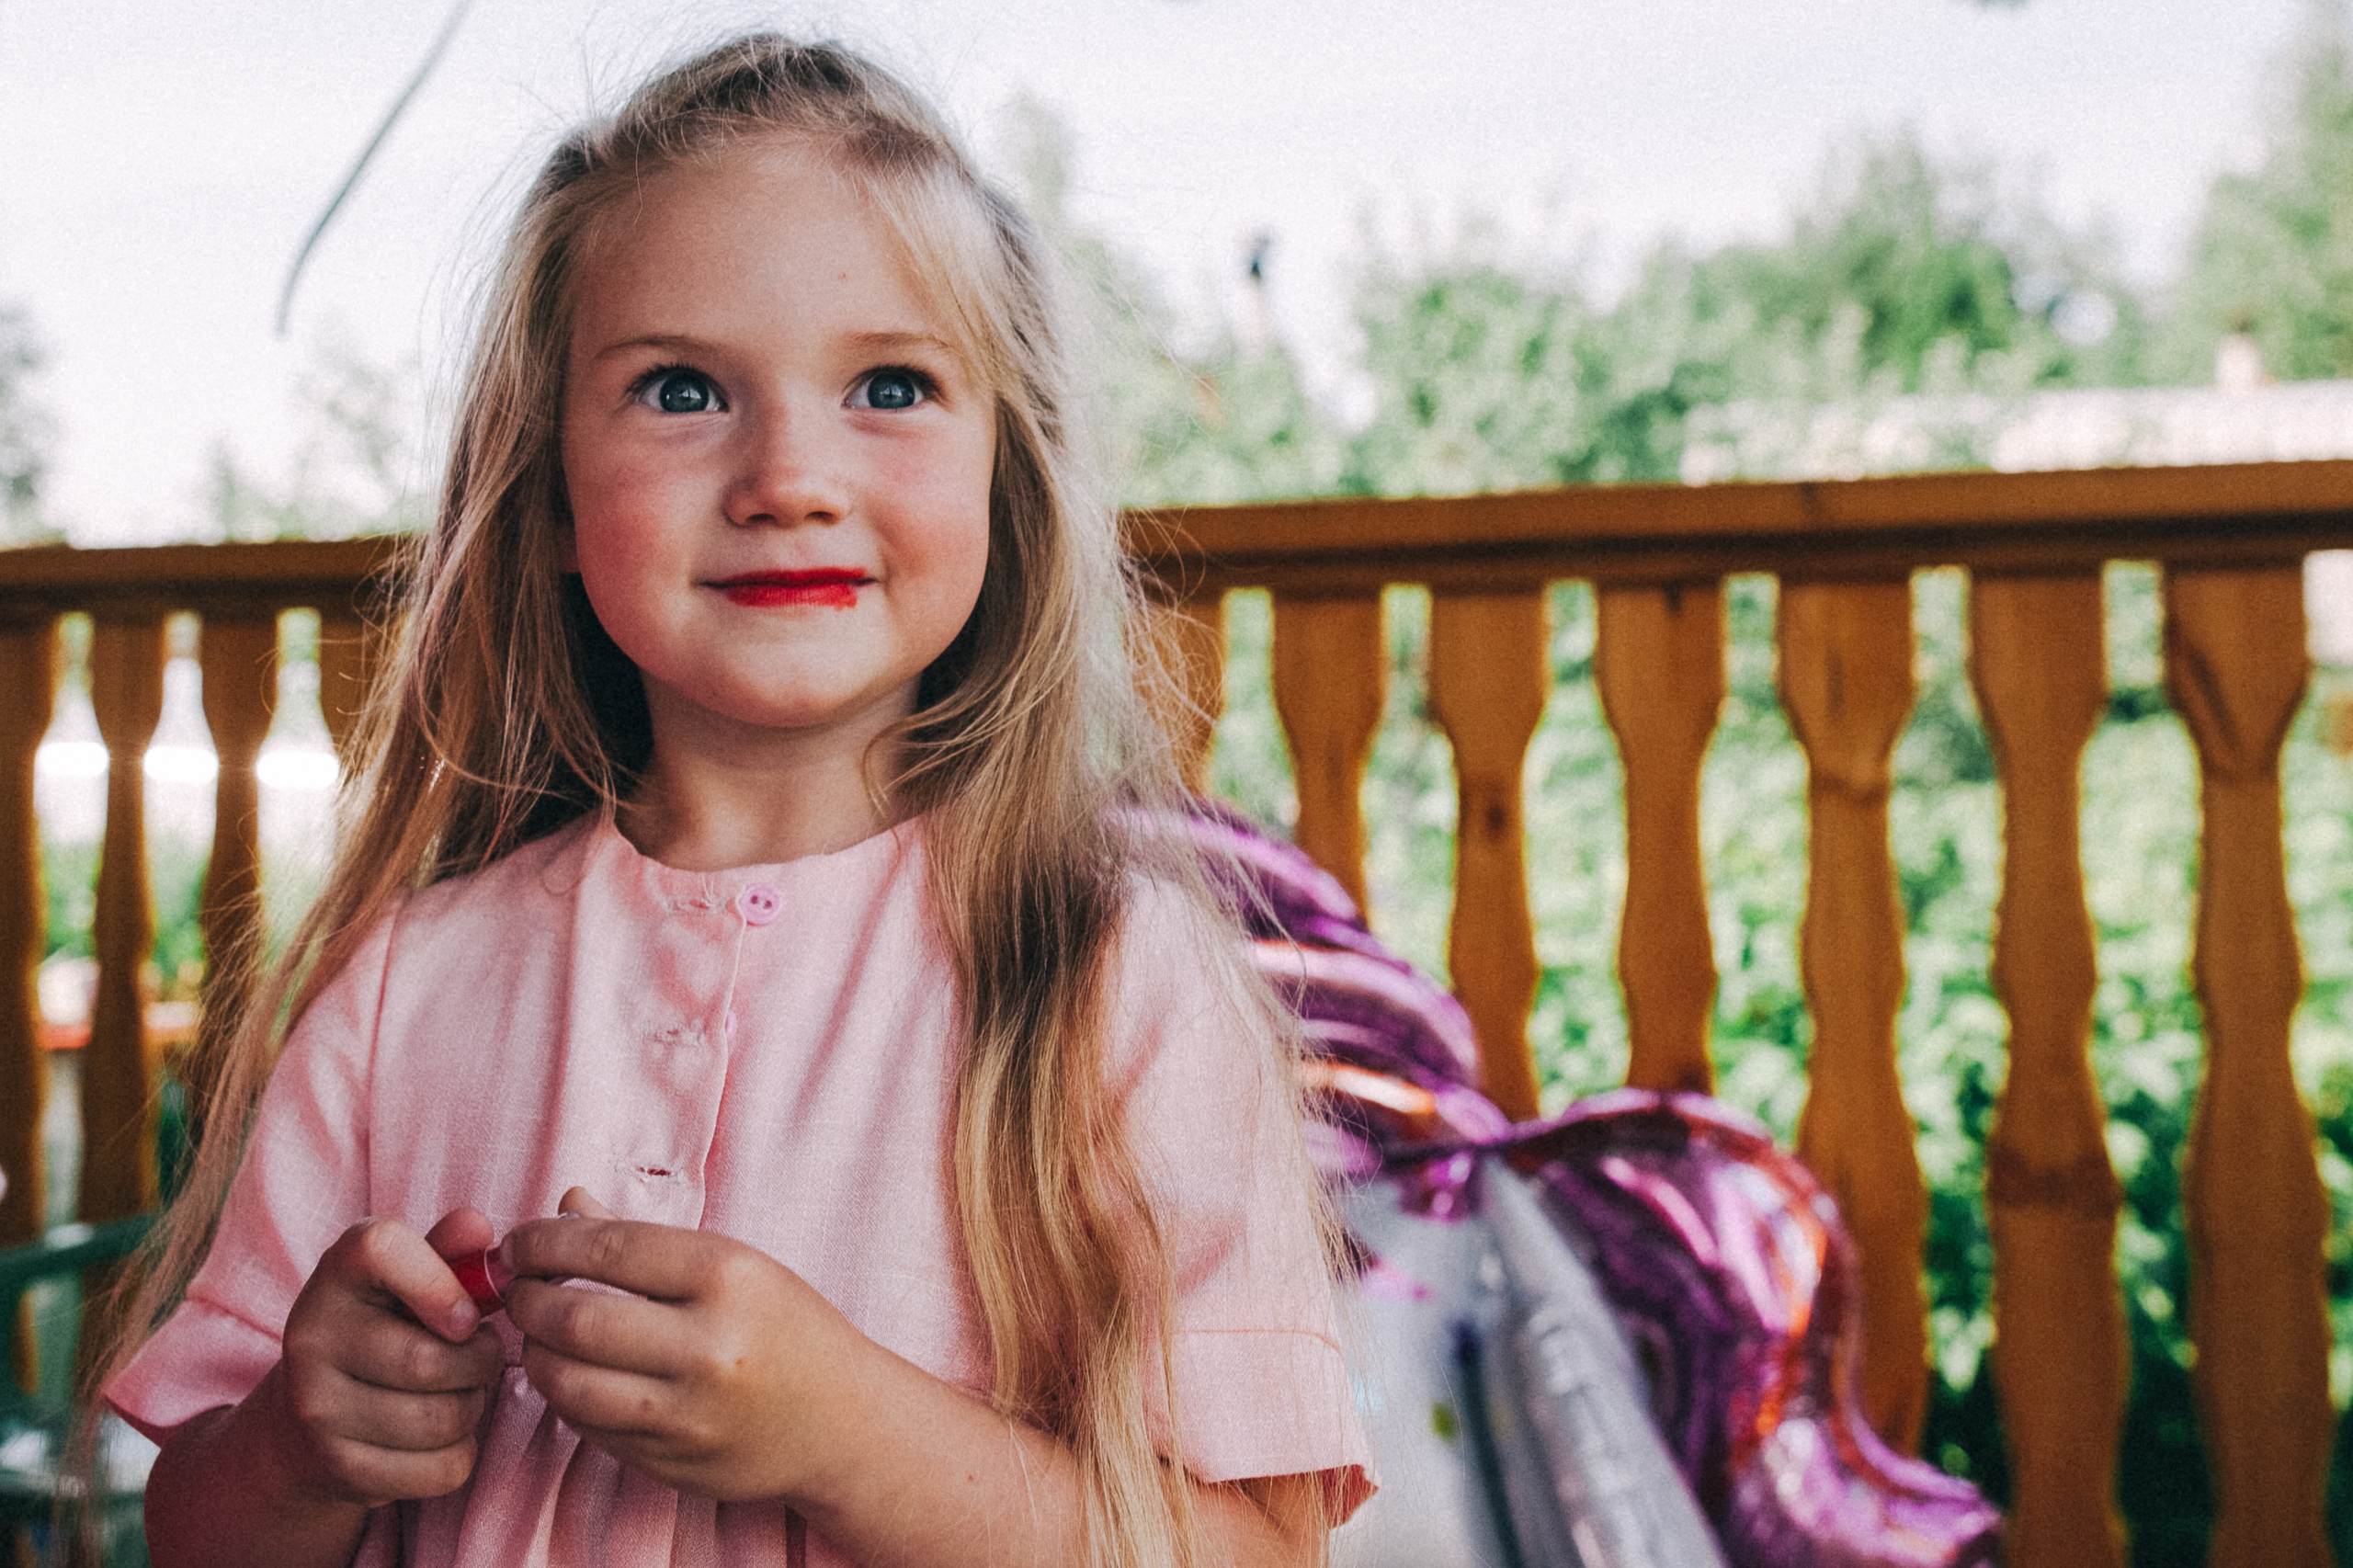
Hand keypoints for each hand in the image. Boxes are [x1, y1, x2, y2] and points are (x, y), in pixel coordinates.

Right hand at [263, 1209, 506, 1507]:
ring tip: (457, 1391)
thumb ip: (448, 1249)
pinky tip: (438, 1436)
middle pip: (433, 1359)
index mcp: (336, 1273)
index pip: (382, 1249)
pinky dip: (460, 1454)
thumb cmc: (385, 1327)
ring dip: (473, 1406)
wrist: (310, 1414)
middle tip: (476, 1355)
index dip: (439, 1281)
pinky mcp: (341, 1469)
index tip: (466, 1313)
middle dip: (481, 1360)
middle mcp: (312, 1337)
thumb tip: (478, 1228)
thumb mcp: (409, 1278)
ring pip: (445, 1418)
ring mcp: (319, 1409)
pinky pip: (443, 1468)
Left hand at [501, 1187, 868, 1501]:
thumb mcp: (735, 1265)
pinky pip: (587, 1427)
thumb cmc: (786, 1329)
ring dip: (535, 1353)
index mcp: (728, 1278)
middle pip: (576, 1318)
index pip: (608, 1249)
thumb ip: (645, 1238)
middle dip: (528, 1299)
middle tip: (519, 1290)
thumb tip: (566, 1206)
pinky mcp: (670, 1462)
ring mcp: (688, 1414)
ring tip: (539, 1333)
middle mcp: (708, 1347)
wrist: (843, 1422)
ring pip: (568, 1383)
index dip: (546, 1243)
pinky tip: (572, 1374)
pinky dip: (564, 1396)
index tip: (520, 1243)